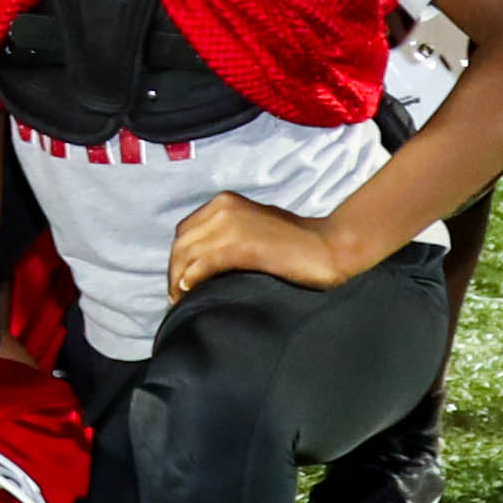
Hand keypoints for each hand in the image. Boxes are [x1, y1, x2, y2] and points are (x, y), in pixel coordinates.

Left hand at [164, 192, 355, 300]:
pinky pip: (205, 263)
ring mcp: (231, 226)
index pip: (184, 231)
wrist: (327, 246)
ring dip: (179, 279)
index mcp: (223, 202)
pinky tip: (190, 291)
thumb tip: (198, 262)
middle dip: (174, 270)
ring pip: (189, 255)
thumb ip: (225, 234)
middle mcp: (222, 208)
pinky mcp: (241, 245)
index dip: (177, 257)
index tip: (177, 279)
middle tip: (175, 296)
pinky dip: (193, 278)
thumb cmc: (293, 242)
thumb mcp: (252, 227)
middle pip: (182, 244)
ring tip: (181, 300)